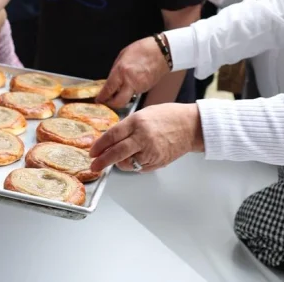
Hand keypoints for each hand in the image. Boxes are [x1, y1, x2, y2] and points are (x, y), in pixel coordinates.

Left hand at [89, 103, 203, 172]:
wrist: (191, 126)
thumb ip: (127, 127)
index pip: (112, 135)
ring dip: (120, 163)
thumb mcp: (143, 114)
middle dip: (102, 161)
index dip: (99, 145)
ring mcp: (151, 151)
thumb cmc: (168, 117)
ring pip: (128, 163)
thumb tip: (110, 140)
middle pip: (117, 152)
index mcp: (137, 121)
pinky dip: (134, 165)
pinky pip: (140, 168)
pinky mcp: (158, 162)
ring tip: (120, 158)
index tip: (92, 152)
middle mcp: (143, 137)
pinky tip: (137, 157)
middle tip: (94, 166)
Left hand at [96, 36, 167, 108]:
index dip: (102, 97)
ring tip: (119, 88)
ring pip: (127, 98)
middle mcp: (130, 81)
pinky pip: (134, 93)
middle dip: (111, 104)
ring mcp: (139, 87)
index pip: (108, 89)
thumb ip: (116, 70)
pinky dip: (130, 91)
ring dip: (121, 96)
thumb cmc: (143, 50)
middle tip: (107, 101)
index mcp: (122, 71)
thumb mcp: (122, 56)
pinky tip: (130, 83)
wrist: (162, 52)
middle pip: (119, 102)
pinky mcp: (146, 89)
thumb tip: (111, 80)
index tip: (98, 99)